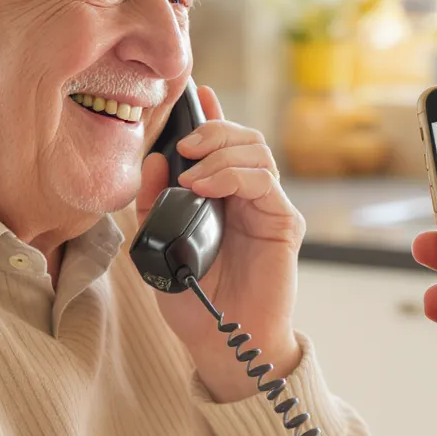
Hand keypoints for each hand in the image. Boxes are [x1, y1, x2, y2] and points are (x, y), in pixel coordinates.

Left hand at [136, 86, 303, 402]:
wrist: (224, 343)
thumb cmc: (196, 301)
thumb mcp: (159, 246)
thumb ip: (154, 204)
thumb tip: (153, 161)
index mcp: (222, 196)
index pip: (221, 144)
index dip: (212, 115)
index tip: (196, 92)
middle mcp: (249, 196)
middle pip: (243, 138)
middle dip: (213, 130)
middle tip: (184, 142)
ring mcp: (268, 207)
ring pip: (256, 152)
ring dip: (221, 151)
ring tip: (191, 172)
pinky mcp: (283, 223)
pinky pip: (265, 181)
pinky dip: (233, 174)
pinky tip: (204, 185)